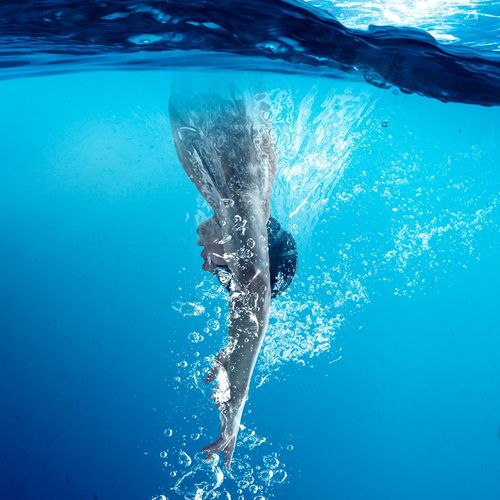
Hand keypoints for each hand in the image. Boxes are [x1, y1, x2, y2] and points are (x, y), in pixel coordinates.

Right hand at [203, 350, 244, 467]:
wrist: (239, 362)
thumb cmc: (231, 361)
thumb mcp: (219, 370)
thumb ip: (213, 376)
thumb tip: (207, 381)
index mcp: (232, 402)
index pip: (230, 421)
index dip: (226, 432)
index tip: (223, 442)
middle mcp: (234, 410)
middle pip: (232, 435)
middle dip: (228, 450)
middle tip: (225, 465)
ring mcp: (234, 414)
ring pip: (228, 438)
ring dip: (220, 451)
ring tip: (209, 459)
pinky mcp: (232, 415)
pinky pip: (224, 435)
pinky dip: (217, 445)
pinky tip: (209, 451)